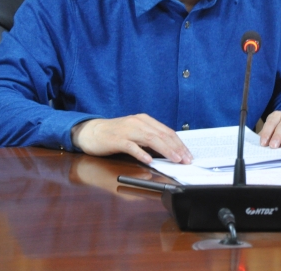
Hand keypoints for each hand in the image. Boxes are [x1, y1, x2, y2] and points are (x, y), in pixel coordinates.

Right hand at [71, 114, 192, 164]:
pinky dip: (141, 153)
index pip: (167, 131)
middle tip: (186, 159)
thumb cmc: (115, 134)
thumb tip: (169, 149)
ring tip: (175, 159)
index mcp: (144, 120)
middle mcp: (138, 122)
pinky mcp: (116, 139)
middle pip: (161, 135)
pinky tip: (149, 160)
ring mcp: (127, 130)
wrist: (92, 131)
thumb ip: (150, 138)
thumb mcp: (136, 133)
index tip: (188, 154)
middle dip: (176, 148)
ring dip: (165, 150)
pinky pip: (131, 146)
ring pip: (150, 139)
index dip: (179, 143)